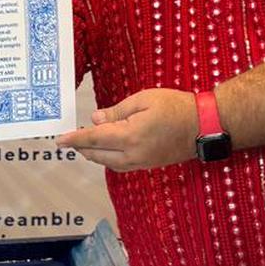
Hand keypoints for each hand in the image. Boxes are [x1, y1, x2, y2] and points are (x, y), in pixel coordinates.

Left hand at [58, 89, 197, 170]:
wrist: (205, 125)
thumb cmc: (176, 107)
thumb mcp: (143, 99)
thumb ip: (117, 111)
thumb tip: (96, 119)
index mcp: (129, 136)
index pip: (93, 139)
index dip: (74, 139)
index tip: (59, 140)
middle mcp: (133, 154)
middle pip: (98, 155)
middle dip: (82, 147)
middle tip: (71, 138)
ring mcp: (142, 162)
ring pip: (109, 163)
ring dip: (95, 155)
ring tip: (86, 144)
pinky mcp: (150, 165)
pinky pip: (122, 165)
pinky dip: (109, 159)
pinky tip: (107, 150)